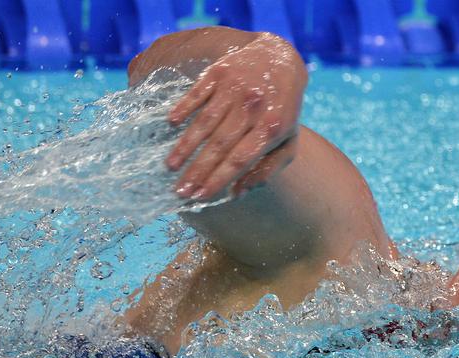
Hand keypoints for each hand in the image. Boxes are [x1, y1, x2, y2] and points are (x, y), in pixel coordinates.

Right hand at [165, 34, 306, 199]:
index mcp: (271, 129)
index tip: (199, 197)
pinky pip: (198, 94)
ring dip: (185, 146)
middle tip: (180, 190)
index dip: (218, 179)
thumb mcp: (287, 141)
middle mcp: (252, 109)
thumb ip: (267, 169)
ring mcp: (235, 89)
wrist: (280, 59)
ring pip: (205, 122)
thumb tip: (238, 193)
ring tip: (170, 166)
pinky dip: (183, 108)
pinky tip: (171, 124)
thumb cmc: (282, 109)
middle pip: (220, 145)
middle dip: (198, 171)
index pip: (240, 160)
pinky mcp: (220, 72)